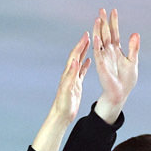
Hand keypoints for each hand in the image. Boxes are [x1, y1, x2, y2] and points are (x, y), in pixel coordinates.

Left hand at [31, 33, 90, 150]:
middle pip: (76, 56)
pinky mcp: (75, 85)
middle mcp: (69, 75)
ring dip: (83, 52)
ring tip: (89, 43)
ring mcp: (72, 79)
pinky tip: (88, 60)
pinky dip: (84, 65)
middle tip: (88, 34)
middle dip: (82, 45)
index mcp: (68, 74)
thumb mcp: (68, 89)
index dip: (80, 45)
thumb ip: (72, 75)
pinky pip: (81, 72)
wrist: (61, 115)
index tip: (86, 35)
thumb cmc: (63, 104)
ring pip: (79, 62)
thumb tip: (76, 61)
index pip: (74, 56)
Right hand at [91, 8, 138, 124]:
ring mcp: (104, 57)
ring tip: (98, 18)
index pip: (114, 33)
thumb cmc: (126, 80)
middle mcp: (109, 51)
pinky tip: (96, 35)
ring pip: (100, 40)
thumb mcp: (133, 61)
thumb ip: (133, 47)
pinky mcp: (101, 64)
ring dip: (98, 30)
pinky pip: (98, 52)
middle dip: (103, 22)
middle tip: (101, 10)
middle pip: (105, 33)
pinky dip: (97, 44)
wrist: (120, 92)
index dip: (114, 22)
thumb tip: (135, 33)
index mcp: (117, 50)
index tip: (113, 11)